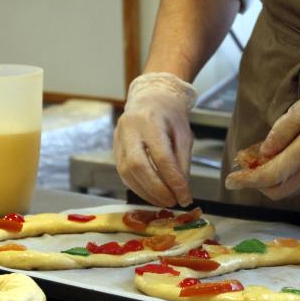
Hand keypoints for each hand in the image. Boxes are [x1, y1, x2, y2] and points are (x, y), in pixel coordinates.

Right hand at [114, 73, 196, 206]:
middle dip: (157, 189)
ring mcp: (118, 139)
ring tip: (164, 201)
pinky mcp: (114, 149)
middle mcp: (130, 129)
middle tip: (173, 202)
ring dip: (146, 192)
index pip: (162, 156)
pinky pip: (123, 174)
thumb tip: (182, 189)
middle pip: (139, 166)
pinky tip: (151, 195)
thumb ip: (183, 160)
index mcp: (150, 121)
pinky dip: (138, 188)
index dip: (173, 180)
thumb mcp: (184, 134)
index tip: (185, 196)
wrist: (150, 98)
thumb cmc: (170, 116)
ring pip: (128, 173)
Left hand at [225, 66, 299, 199]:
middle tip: (247, 168)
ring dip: (274, 180)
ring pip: (292, 188)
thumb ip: (282, 130)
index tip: (230, 179)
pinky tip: (287, 158)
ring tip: (265, 159)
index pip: (268, 176)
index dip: (246, 180)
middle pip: (277, 191)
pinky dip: (290, 175)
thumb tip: (265, 151)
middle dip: (257, 185)